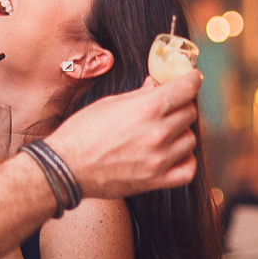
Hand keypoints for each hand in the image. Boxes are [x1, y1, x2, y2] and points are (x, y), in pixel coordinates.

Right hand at [43, 71, 199, 199]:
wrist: (66, 168)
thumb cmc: (82, 132)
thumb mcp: (110, 103)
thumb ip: (139, 95)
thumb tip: (156, 85)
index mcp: (146, 108)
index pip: (186, 88)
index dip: (191, 79)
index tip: (192, 78)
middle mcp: (157, 133)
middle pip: (189, 112)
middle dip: (181, 105)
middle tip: (169, 106)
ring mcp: (159, 159)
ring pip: (190, 139)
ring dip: (181, 132)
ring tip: (165, 131)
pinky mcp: (155, 181)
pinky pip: (188, 169)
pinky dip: (185, 160)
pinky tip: (174, 154)